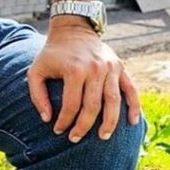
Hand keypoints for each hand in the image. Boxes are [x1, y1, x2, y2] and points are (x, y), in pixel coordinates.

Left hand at [28, 19, 140, 142]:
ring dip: (110, 122)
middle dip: (84, 126)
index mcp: (74, 70)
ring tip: (103, 137)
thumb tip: (47, 119)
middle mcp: (95, 69)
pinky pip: (130, 89)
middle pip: (93, 106)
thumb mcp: (36, 71)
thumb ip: (37, 95)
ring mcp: (110, 68)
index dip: (65, 121)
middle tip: (75, 139)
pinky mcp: (120, 67)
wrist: (72, 30)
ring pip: (113, 101)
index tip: (58, 130)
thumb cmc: (51, 54)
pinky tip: (132, 122)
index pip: (71, 105)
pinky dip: (134, 106)